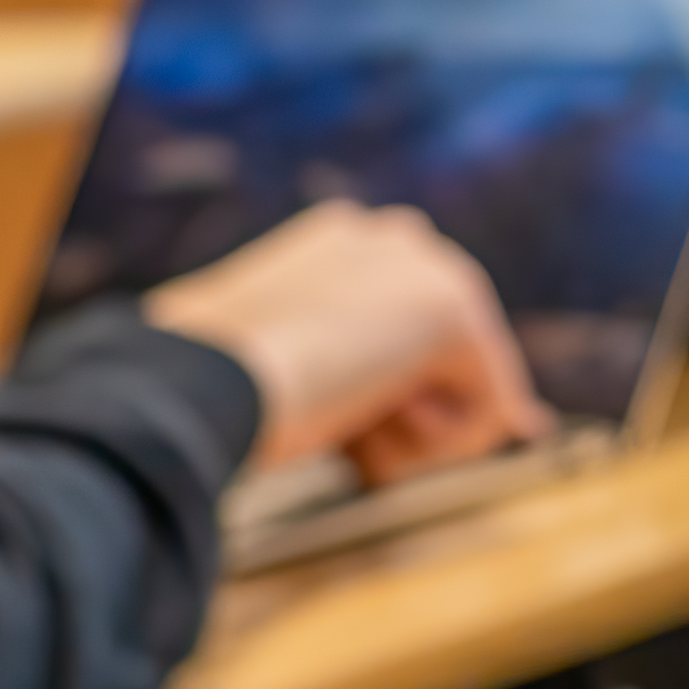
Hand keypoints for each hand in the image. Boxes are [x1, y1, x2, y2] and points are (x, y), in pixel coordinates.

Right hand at [140, 202, 553, 485]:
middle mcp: (394, 239)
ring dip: (410, 436)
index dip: (390, 397)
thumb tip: (458, 412)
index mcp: (341, 242)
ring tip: (337, 416)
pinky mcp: (457, 311)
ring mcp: (430, 267)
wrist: (197, 379)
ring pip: (472, 393)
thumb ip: (347, 377)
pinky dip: (435, 450)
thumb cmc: (206, 391)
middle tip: (327, 413)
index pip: (409, 333)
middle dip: (400, 414)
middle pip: (449, 363)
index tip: (334, 414)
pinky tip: (367, 424)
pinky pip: (492, 416)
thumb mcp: (273, 371)